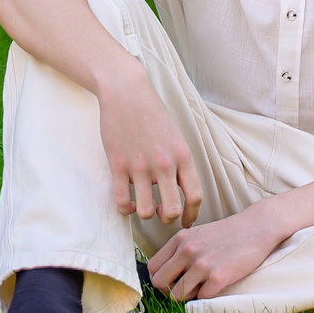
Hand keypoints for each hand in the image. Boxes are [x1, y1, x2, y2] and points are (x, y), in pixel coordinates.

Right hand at [96, 64, 202, 226]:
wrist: (126, 92)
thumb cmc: (152, 112)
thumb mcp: (176, 135)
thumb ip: (180, 161)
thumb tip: (180, 188)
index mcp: (182, 156)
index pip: (195, 196)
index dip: (192, 214)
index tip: (186, 221)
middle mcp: (163, 164)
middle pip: (172, 210)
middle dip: (168, 219)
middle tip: (163, 214)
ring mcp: (139, 166)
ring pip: (146, 212)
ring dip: (146, 214)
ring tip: (144, 206)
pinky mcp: (118, 165)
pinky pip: (122, 201)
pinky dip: (126, 209)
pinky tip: (128, 203)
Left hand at [147, 208, 284, 301]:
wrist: (257, 227)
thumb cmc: (228, 233)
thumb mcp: (197, 234)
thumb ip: (180, 250)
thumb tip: (166, 274)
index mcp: (180, 239)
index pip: (153, 267)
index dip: (158, 279)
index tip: (170, 282)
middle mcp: (187, 251)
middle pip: (160, 283)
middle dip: (168, 291)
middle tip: (183, 290)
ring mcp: (202, 264)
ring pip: (178, 295)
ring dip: (188, 296)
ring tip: (201, 288)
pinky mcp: (219, 277)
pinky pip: (201, 298)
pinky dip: (207, 296)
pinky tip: (216, 286)